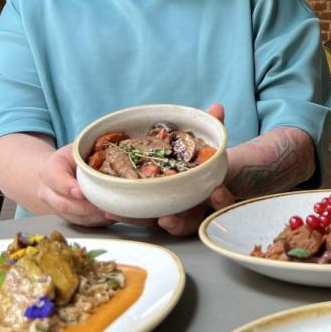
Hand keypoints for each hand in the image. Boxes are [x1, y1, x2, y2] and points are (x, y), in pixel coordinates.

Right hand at [36, 143, 112, 226]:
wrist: (56, 173)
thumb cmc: (70, 159)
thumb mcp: (76, 149)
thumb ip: (88, 151)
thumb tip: (112, 153)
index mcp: (49, 170)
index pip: (56, 180)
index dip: (68, 187)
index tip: (81, 192)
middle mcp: (48, 192)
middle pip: (64, 204)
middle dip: (86, 207)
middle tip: (104, 205)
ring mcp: (55, 207)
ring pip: (73, 216)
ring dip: (94, 216)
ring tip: (112, 211)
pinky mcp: (66, 217)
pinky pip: (81, 223)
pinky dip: (97, 221)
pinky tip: (110, 215)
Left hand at [107, 103, 235, 235]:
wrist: (197, 174)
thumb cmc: (205, 161)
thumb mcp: (211, 143)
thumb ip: (216, 126)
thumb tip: (217, 107)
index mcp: (214, 195)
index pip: (222, 202)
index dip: (222, 200)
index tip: (218, 191)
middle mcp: (194, 212)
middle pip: (188, 224)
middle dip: (178, 224)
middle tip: (167, 219)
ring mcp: (172, 216)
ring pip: (158, 224)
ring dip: (140, 221)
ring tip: (122, 215)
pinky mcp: (153, 214)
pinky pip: (140, 217)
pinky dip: (125, 214)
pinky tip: (108, 209)